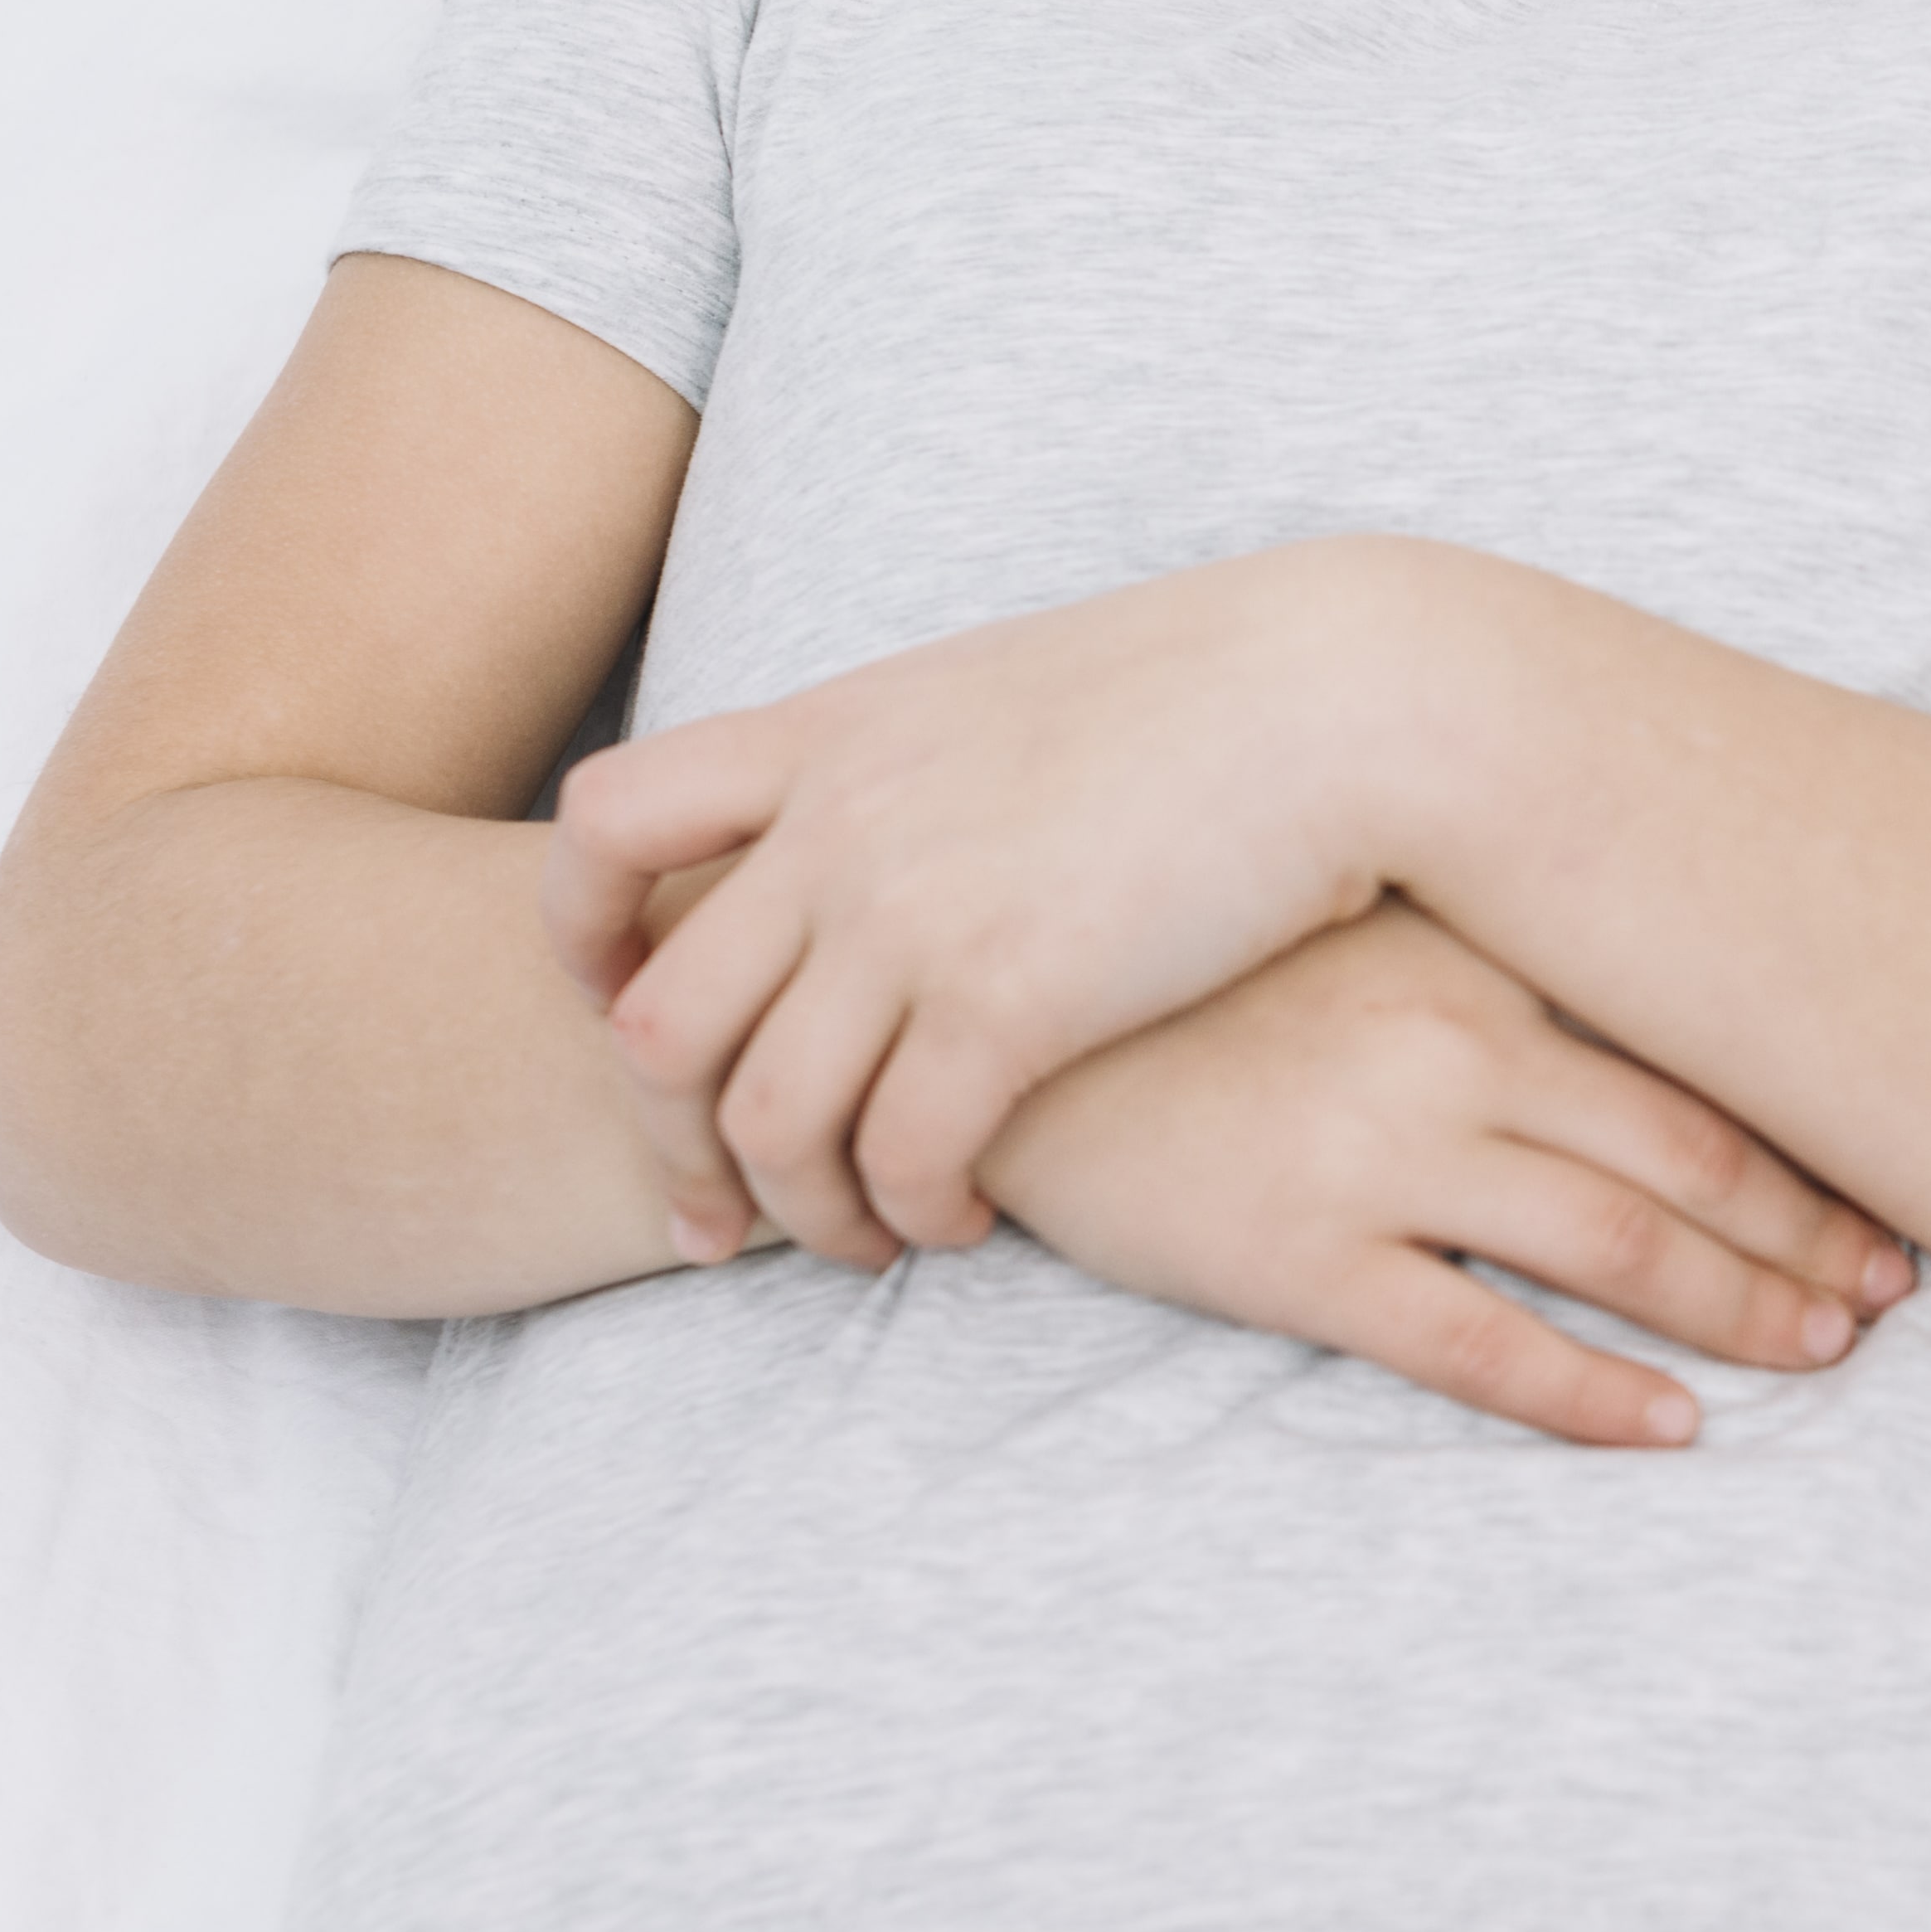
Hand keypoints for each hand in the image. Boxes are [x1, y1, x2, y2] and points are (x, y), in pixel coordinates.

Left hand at [545, 540, 1438, 1261]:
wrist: (1348, 693)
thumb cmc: (1222, 692)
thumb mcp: (1013, 691)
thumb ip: (920, 759)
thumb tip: (898, 824)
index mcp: (833, 731)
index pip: (603, 826)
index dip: (582, 940)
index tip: (626, 1010)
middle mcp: (840, 823)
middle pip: (658, 1021)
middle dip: (673, 1145)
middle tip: (716, 1218)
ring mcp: (914, 912)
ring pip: (765, 1116)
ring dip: (797, 1208)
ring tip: (862, 1240)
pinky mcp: (1011, 1000)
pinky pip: (901, 1152)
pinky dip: (912, 1211)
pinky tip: (960, 1221)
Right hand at [969, 898, 1913, 1445]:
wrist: (997, 1020)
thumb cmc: (1194, 969)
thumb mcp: (1357, 923)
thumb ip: (1490, 950)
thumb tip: (1642, 982)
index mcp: (1478, 961)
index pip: (1692, 1052)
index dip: (1808, 1132)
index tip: (1891, 1183)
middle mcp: (1454, 1051)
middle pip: (1690, 1156)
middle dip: (1808, 1233)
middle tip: (1892, 1294)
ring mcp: (1378, 1155)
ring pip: (1615, 1247)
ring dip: (1740, 1309)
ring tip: (1823, 1355)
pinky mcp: (1299, 1255)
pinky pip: (1478, 1343)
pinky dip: (1591, 1393)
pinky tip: (1670, 1431)